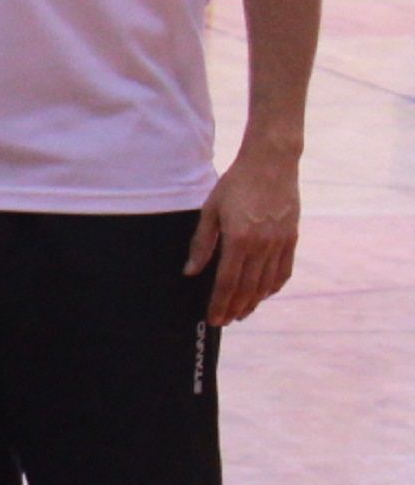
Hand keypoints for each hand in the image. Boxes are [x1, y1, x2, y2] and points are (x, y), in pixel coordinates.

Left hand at [188, 143, 301, 326]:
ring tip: (242, 312)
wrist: (271, 163)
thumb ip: (202, 243)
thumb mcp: (211, 210)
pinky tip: (264, 294)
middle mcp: (263, 245)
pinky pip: (284, 269)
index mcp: (239, 239)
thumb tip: (190, 272)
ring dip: (254, 301)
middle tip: (225, 321)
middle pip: (248, 287)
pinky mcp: (292, 237)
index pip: (228, 282)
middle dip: (235, 308)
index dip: (220, 303)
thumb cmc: (236, 184)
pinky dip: (274, 286)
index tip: (213, 318)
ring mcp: (280, 242)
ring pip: (267, 282)